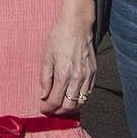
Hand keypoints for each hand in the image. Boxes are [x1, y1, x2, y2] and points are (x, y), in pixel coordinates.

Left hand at [38, 0, 95, 115]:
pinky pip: (88, 93)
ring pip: (80, 102)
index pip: (55, 100)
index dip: (48, 108)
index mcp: (64, 74)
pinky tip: (72, 95)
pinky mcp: (94, 73)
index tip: (43, 109)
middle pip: (69, 106)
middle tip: (51, 110)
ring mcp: (88, 76)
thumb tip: (43, 95)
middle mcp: (77, 78)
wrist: (77, 26)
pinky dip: (79, 98)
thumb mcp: (46, 57)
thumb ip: (45, 78)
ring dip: (70, 107)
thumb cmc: (59, 38)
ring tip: (61, 105)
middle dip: (59, 112)